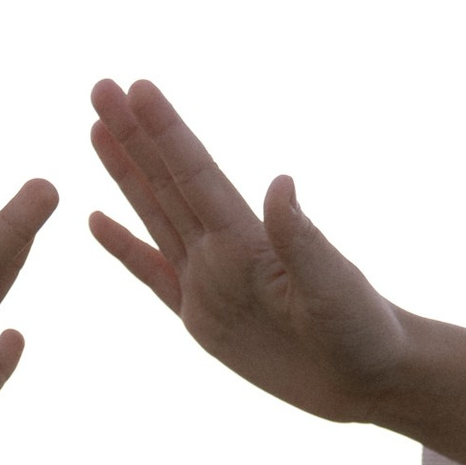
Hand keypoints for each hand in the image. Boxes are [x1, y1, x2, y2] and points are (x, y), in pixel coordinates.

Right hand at [88, 76, 465, 464]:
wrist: (368, 378)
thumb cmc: (362, 330)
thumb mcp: (333, 287)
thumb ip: (302, 239)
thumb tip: (280, 182)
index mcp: (249, 239)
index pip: (196, 173)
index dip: (165, 131)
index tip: (136, 88)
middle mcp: (222, 250)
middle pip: (166, 181)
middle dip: (133, 135)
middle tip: (101, 86)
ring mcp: (208, 280)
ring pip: (154, 214)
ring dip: (125, 173)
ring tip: (97, 129)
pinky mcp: (201, 318)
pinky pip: (151, 274)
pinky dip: (125, 247)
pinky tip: (98, 220)